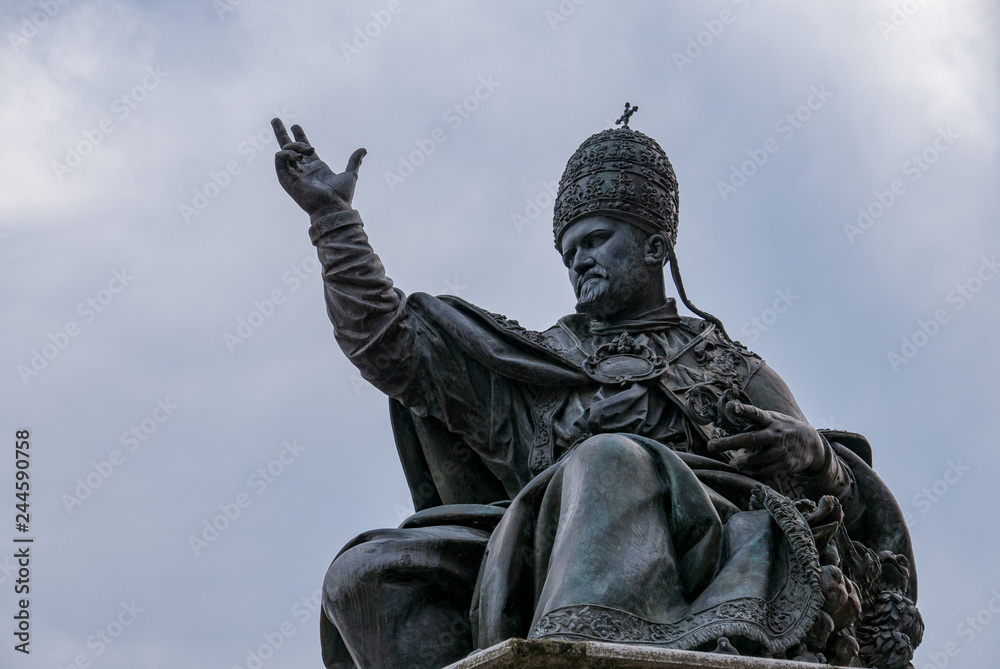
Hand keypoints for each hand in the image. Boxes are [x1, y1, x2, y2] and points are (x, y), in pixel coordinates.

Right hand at [272, 117, 365, 217]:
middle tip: (275, 119)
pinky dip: (286, 153)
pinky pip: (279, 159)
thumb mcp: (350, 175)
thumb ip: (354, 161)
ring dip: (293, 145)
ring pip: (284, 151)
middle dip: (281, 132)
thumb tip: (363, 150)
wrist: (333, 207)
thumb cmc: (341, 196)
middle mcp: (302, 169)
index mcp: (315, 167)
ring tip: (307, 150)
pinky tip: (297, 155)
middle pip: (287, 147)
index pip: (303, 148)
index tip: (296, 126)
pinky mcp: (286, 178)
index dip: (299, 136)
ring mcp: (293, 173)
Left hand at [706, 402, 824, 476]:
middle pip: (750, 439)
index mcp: (771, 420)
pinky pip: (766, 471)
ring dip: (742, 462)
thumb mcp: (772, 420)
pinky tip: (748, 469)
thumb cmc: (782, 429)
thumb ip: (753, 423)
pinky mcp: (786, 465)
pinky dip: (755, 471)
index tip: (730, 406)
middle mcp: (775, 434)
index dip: (743, 410)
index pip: (755, 414)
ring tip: (733, 463)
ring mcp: (781, 451)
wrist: (812, 444)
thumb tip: (728, 427)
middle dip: (729, 442)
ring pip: (757, 459)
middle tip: (711, 445)